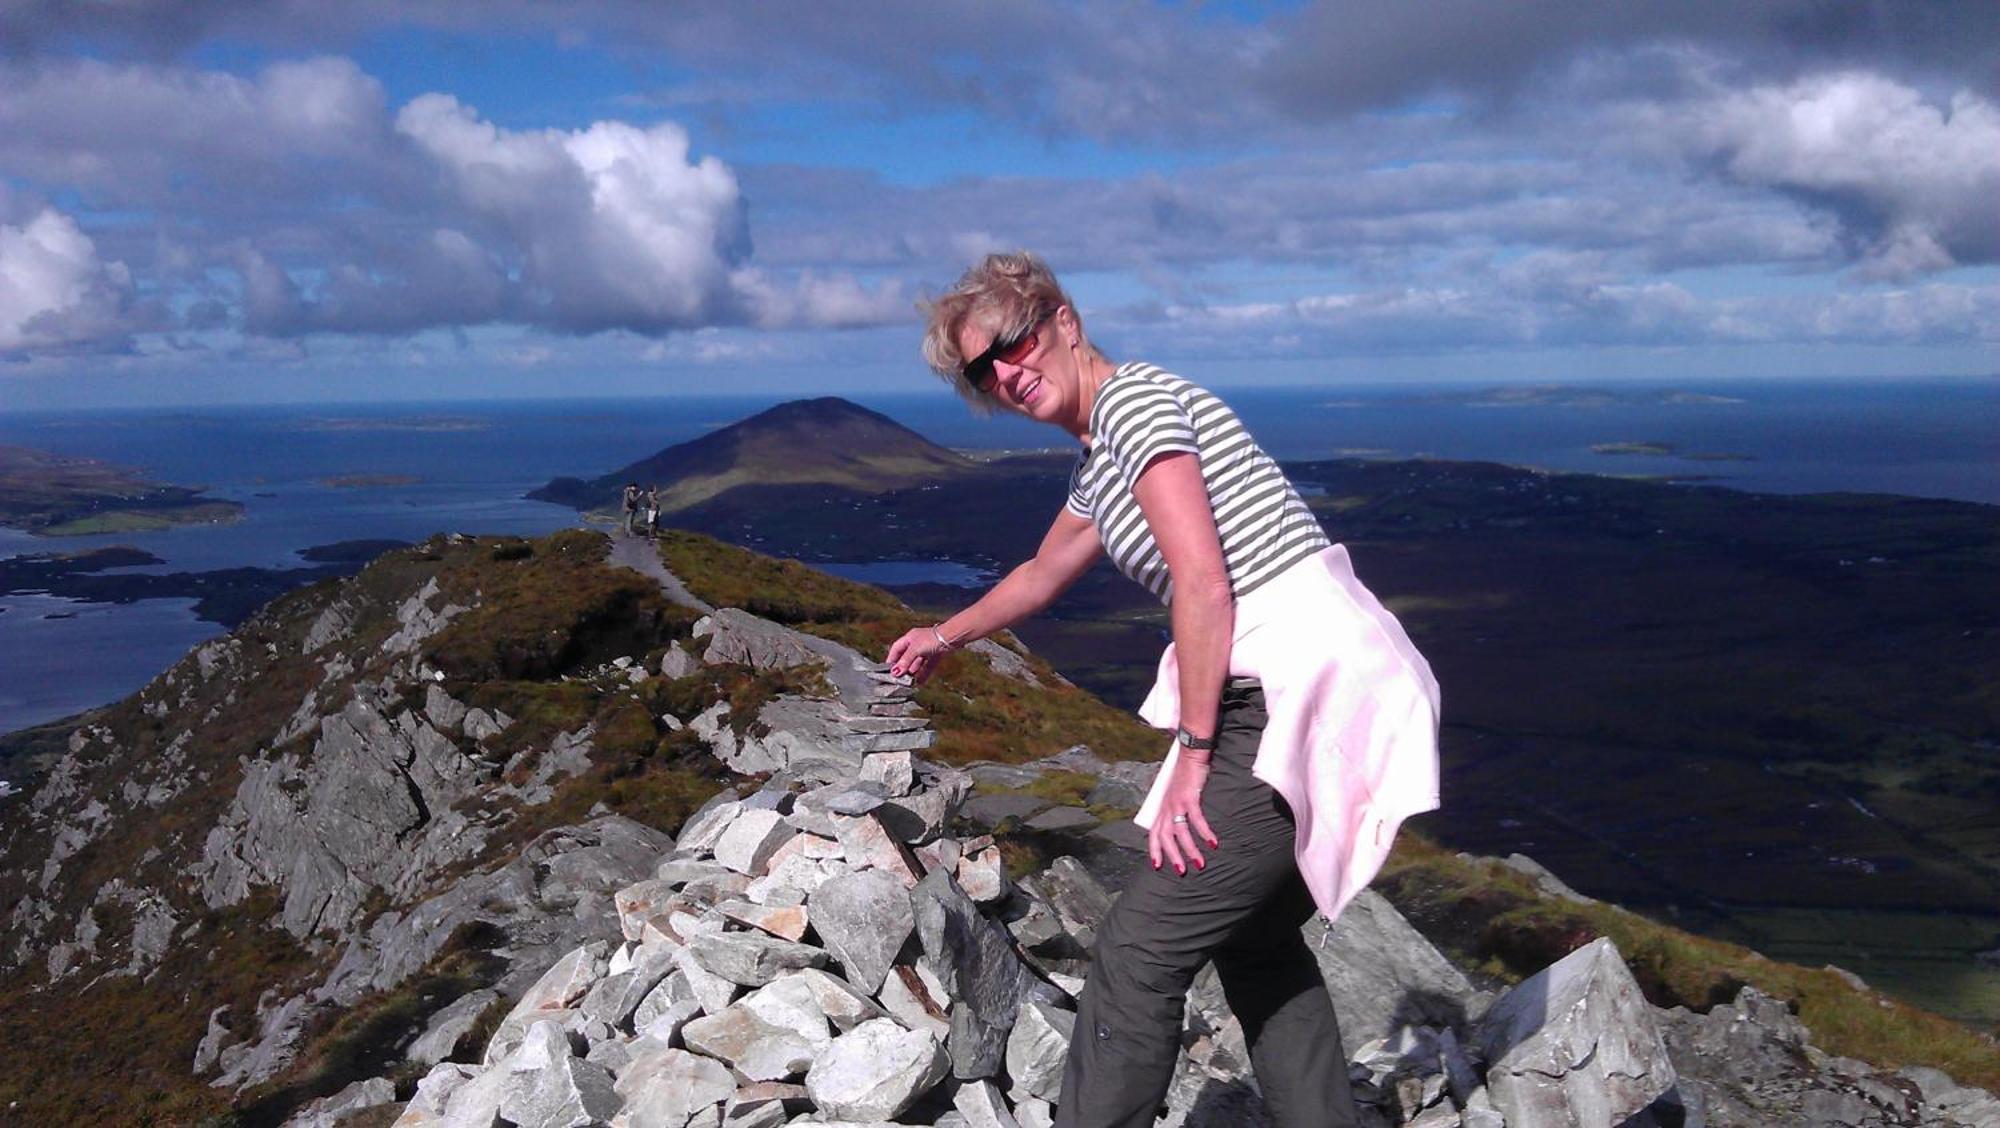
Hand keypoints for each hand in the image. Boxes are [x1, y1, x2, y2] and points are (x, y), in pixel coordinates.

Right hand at [885, 626, 950, 683]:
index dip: (891, 658)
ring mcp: (927, 649)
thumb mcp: (915, 650)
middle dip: (903, 668)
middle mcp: (917, 643)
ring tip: (908, 681)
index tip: (888, 670)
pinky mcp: (935, 655)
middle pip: (906, 657)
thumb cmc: (932, 639)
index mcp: (909, 638)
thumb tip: (895, 672)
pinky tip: (919, 682)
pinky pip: (927, 667)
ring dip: (912, 672)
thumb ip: (905, 661)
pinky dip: (923, 674)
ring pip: (917, 663)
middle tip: (899, 678)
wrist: (951, 638)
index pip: (896, 649)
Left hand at [1148, 754, 1218, 875]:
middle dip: (1173, 856)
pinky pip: (1196, 820)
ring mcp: (1177, 803)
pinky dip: (1204, 833)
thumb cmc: (1185, 776)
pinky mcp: (1189, 798)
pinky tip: (1212, 843)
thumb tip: (1181, 825)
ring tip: (1200, 863)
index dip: (1154, 850)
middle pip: (1165, 837)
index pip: (1154, 834)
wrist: (1190, 755)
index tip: (1157, 866)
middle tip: (1181, 871)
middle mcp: (1167, 808)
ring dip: (1190, 850)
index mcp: (1163, 809)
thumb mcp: (1175, 796)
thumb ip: (1176, 810)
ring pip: (1181, 832)